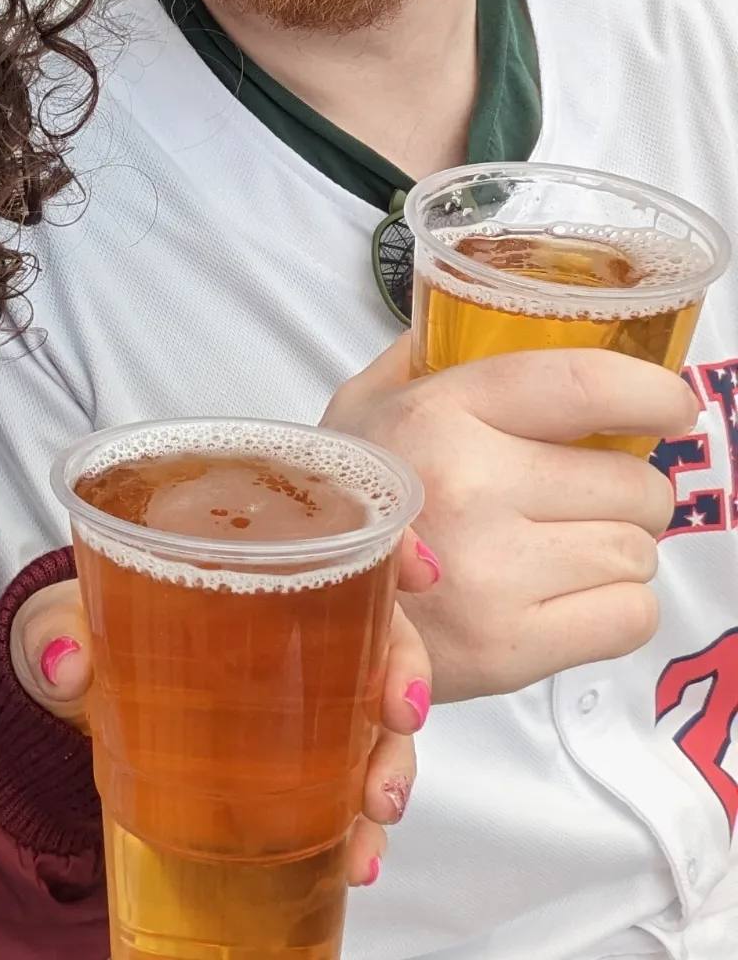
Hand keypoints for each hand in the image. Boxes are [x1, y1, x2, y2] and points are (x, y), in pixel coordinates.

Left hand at [10, 538, 437, 886]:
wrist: (72, 701)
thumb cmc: (86, 627)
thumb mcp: (64, 615)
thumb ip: (56, 627)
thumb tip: (62, 663)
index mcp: (249, 556)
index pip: (337, 532)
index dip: (392, 543)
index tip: (422, 570)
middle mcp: (292, 617)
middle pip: (378, 626)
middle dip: (406, 666)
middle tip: (401, 711)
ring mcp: (301, 688)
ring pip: (376, 712)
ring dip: (394, 756)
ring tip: (377, 805)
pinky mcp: (295, 753)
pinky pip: (347, 781)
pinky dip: (360, 822)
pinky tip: (357, 854)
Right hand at [323, 334, 697, 701]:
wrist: (289, 602)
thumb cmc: (335, 496)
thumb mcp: (363, 403)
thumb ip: (426, 355)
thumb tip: (488, 310)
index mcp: (440, 412)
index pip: (584, 384)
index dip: (651, 392)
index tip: (671, 404)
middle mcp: (470, 485)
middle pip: (632, 482)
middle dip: (627, 490)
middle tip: (586, 497)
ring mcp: (492, 572)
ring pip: (638, 551)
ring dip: (616, 549)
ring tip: (558, 549)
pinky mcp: (509, 649)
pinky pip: (631, 616)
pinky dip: (613, 609)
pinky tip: (561, 596)